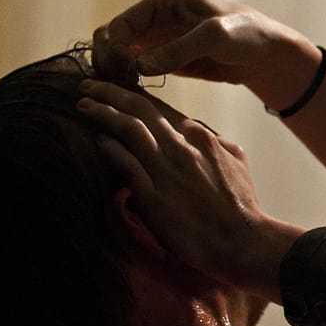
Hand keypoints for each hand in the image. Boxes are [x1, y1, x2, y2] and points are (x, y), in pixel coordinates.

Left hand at [74, 79, 297, 293]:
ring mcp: (166, 170)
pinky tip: (97, 140)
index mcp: (201, 136)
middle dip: (110, 92)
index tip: (117, 92)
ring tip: (83, 106)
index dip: (135, 96)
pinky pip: (125, 163)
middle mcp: (181, 146)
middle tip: (88, 85)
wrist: (242, 240)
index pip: (160, 108)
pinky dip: (109, 147)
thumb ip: (215, 142)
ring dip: (102, 113)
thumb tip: (199, 134)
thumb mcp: (236, 161)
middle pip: (139, 109)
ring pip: (128, 129)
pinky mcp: (153, 196)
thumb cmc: (243, 205)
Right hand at [93, 0, 303, 88]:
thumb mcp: (214, 38)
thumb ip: (178, 50)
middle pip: (110, 38)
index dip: (115, 49)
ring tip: (129, 91)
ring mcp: (155, 39)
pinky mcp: (162, 59)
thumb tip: (140, 66)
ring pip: (117, 54)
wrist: (264, 54)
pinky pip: (133, 69)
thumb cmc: (245, 34)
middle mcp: (153, 18)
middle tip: (122, 85)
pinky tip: (138, 94)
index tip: (127, 72)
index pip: (120, 24)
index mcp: (162, 1)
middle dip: (109, 60)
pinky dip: (128, 80)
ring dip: (115, 72)